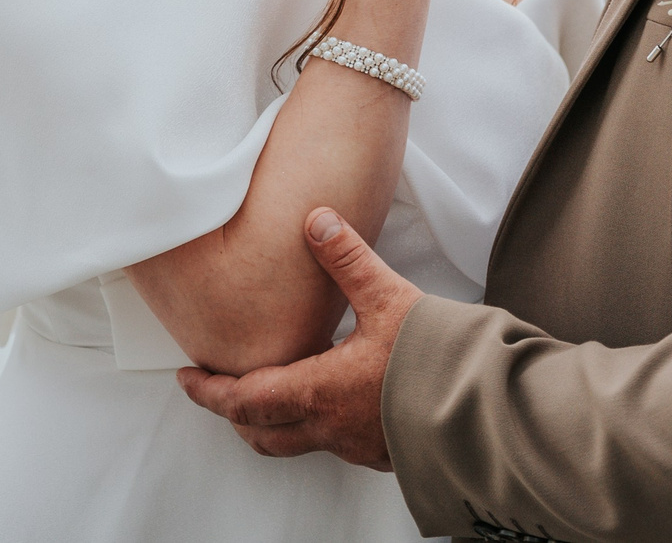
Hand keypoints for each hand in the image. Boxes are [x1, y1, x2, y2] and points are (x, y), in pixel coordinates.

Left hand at [176, 206, 423, 469]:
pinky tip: (330, 404)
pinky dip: (314, 426)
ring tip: (267, 398)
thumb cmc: (434, 358)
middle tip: (217, 392)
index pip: (242, 400)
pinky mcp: (383, 452)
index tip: (189, 378)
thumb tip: (316, 220)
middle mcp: (328, 427)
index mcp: (317, 391)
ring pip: (296, 443)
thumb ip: (347, 258)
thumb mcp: (387, 296)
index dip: (209, 391)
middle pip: (260, 433)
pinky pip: (334, 446)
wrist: (482, 408)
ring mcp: (355, 446)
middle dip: (232, 414)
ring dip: (271, 423)